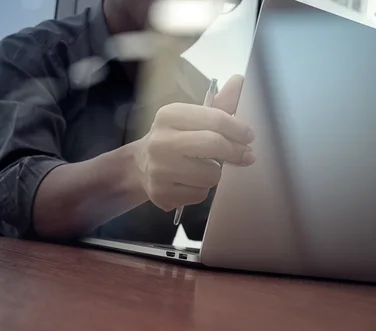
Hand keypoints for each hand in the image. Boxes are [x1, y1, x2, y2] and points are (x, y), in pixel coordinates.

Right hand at [131, 75, 255, 211]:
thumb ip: (218, 104)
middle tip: (244, 156)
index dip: (238, 128)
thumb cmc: (174, 139)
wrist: (140, 166)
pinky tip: (189, 183)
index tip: (249, 136)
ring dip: (215, 173)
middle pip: (214, 145)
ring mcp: (158, 169)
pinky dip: (201, 190)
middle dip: (235, 152)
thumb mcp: (191, 118)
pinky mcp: (160, 193)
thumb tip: (239, 79)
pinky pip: (199, 194)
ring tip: (204, 169)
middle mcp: (160, 141)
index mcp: (168, 115)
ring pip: (210, 175)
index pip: (215, 118)